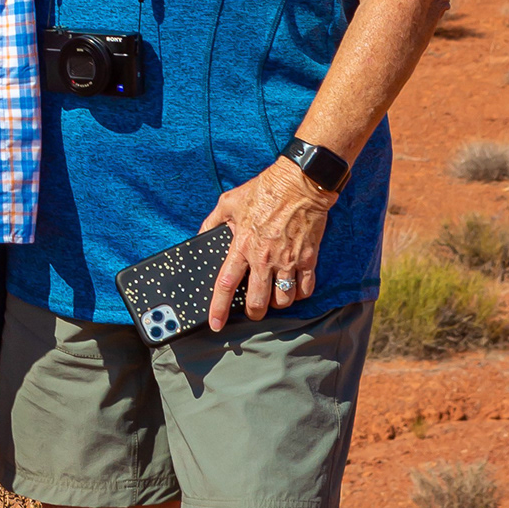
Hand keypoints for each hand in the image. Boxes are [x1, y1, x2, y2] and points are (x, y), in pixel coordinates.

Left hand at [201, 162, 334, 327]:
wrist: (299, 182)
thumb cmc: (264, 189)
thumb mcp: (229, 201)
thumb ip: (213, 221)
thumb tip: (201, 235)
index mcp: (241, 245)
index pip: (226, 284)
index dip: (218, 308)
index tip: (216, 324)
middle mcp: (264, 257)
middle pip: (257, 302)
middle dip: (253, 313)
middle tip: (252, 312)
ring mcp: (287, 260)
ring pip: (282, 300)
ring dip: (277, 303)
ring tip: (273, 297)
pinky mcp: (307, 258)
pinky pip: (305, 289)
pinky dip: (299, 294)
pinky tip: (293, 288)